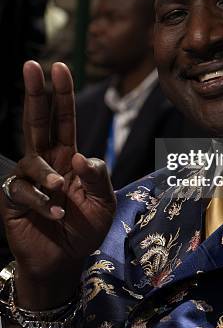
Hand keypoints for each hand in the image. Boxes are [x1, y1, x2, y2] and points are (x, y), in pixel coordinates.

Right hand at [0, 61, 115, 309]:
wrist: (65, 262)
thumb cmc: (85, 229)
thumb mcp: (103, 202)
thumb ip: (98, 177)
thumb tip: (79, 156)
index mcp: (67, 157)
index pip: (63, 119)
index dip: (61, 95)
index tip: (59, 67)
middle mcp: (45, 162)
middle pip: (36, 121)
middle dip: (34, 93)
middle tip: (31, 65)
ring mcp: (27, 180)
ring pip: (29, 160)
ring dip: (45, 175)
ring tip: (59, 194)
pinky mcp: (12, 199)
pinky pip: (21, 191)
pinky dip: (38, 201)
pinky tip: (52, 214)